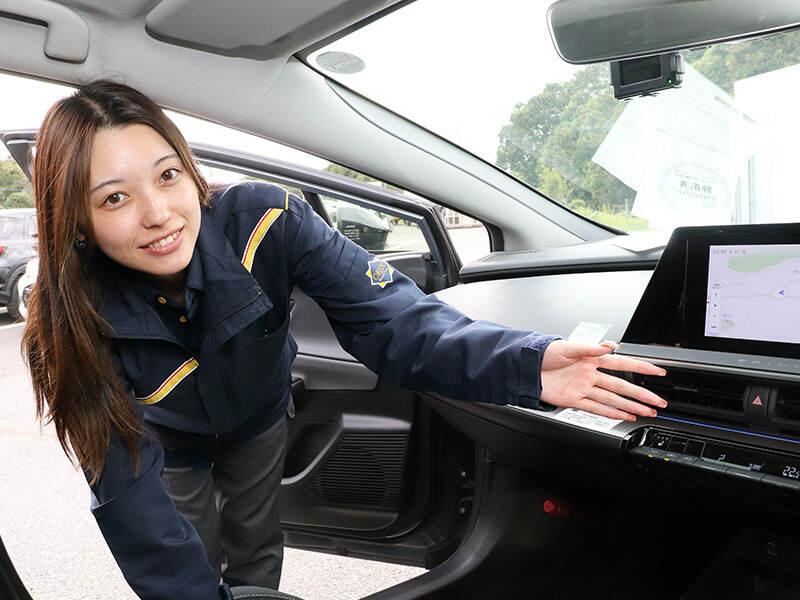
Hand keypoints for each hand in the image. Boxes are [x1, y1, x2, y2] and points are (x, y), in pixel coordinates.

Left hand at [540, 340, 667, 421]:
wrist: (525, 368)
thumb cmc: (543, 353)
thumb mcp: (565, 346)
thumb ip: (588, 348)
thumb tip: (608, 346)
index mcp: (591, 359)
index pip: (622, 364)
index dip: (641, 367)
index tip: (658, 372)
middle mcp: (590, 374)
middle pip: (622, 386)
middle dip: (642, 393)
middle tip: (658, 400)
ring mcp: (583, 388)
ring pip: (613, 399)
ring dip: (630, 406)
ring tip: (647, 411)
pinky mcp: (574, 399)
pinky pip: (596, 408)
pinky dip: (611, 413)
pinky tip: (624, 416)